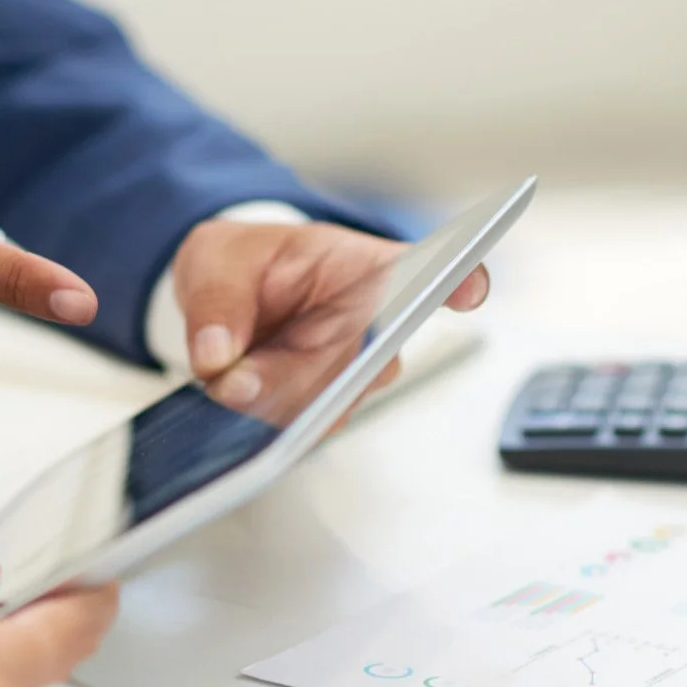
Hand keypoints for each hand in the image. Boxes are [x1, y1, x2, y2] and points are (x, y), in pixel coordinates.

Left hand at [172, 219, 490, 420]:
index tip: (469, 287)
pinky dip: (266, 419)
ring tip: (228, 380)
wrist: (230, 294)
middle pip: (363, 361)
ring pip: (331, 403)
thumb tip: (219, 358)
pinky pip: (308, 426)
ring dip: (272, 400)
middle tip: (233, 378)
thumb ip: (218, 303)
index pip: (421, 270)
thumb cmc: (242, 263)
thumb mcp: (218, 260)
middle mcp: (374, 322)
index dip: (454, 280)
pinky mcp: (330, 406)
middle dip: (291, 376)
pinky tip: (240, 400)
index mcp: (360, 267)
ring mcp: (357, 369)